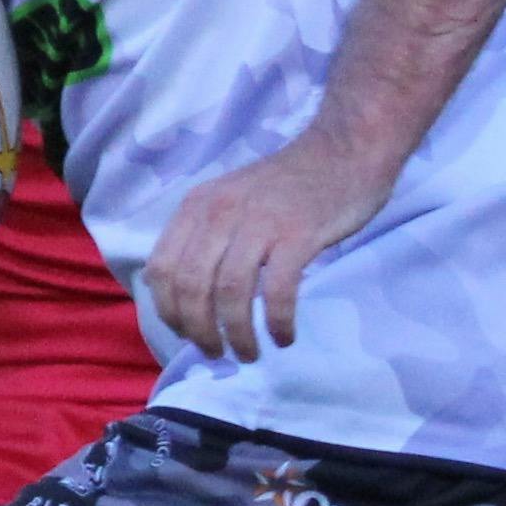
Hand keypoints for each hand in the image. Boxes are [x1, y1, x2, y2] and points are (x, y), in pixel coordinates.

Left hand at [150, 124, 386, 363]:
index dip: (170, 312)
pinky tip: (284, 336)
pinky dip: (277, 321)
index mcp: (198, 206)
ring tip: (249, 354)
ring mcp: (260, 222)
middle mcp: (220, 212)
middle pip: (191, 287)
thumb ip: (203, 236)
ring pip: (230, 293)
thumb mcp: (230, 200)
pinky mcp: (298, 234)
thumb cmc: (289, 184)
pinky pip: (278, 290)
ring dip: (236, 334)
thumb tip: (177, 291)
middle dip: (200, 332)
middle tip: (218, 354)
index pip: (162, 270)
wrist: (343, 151)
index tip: (189, 335)